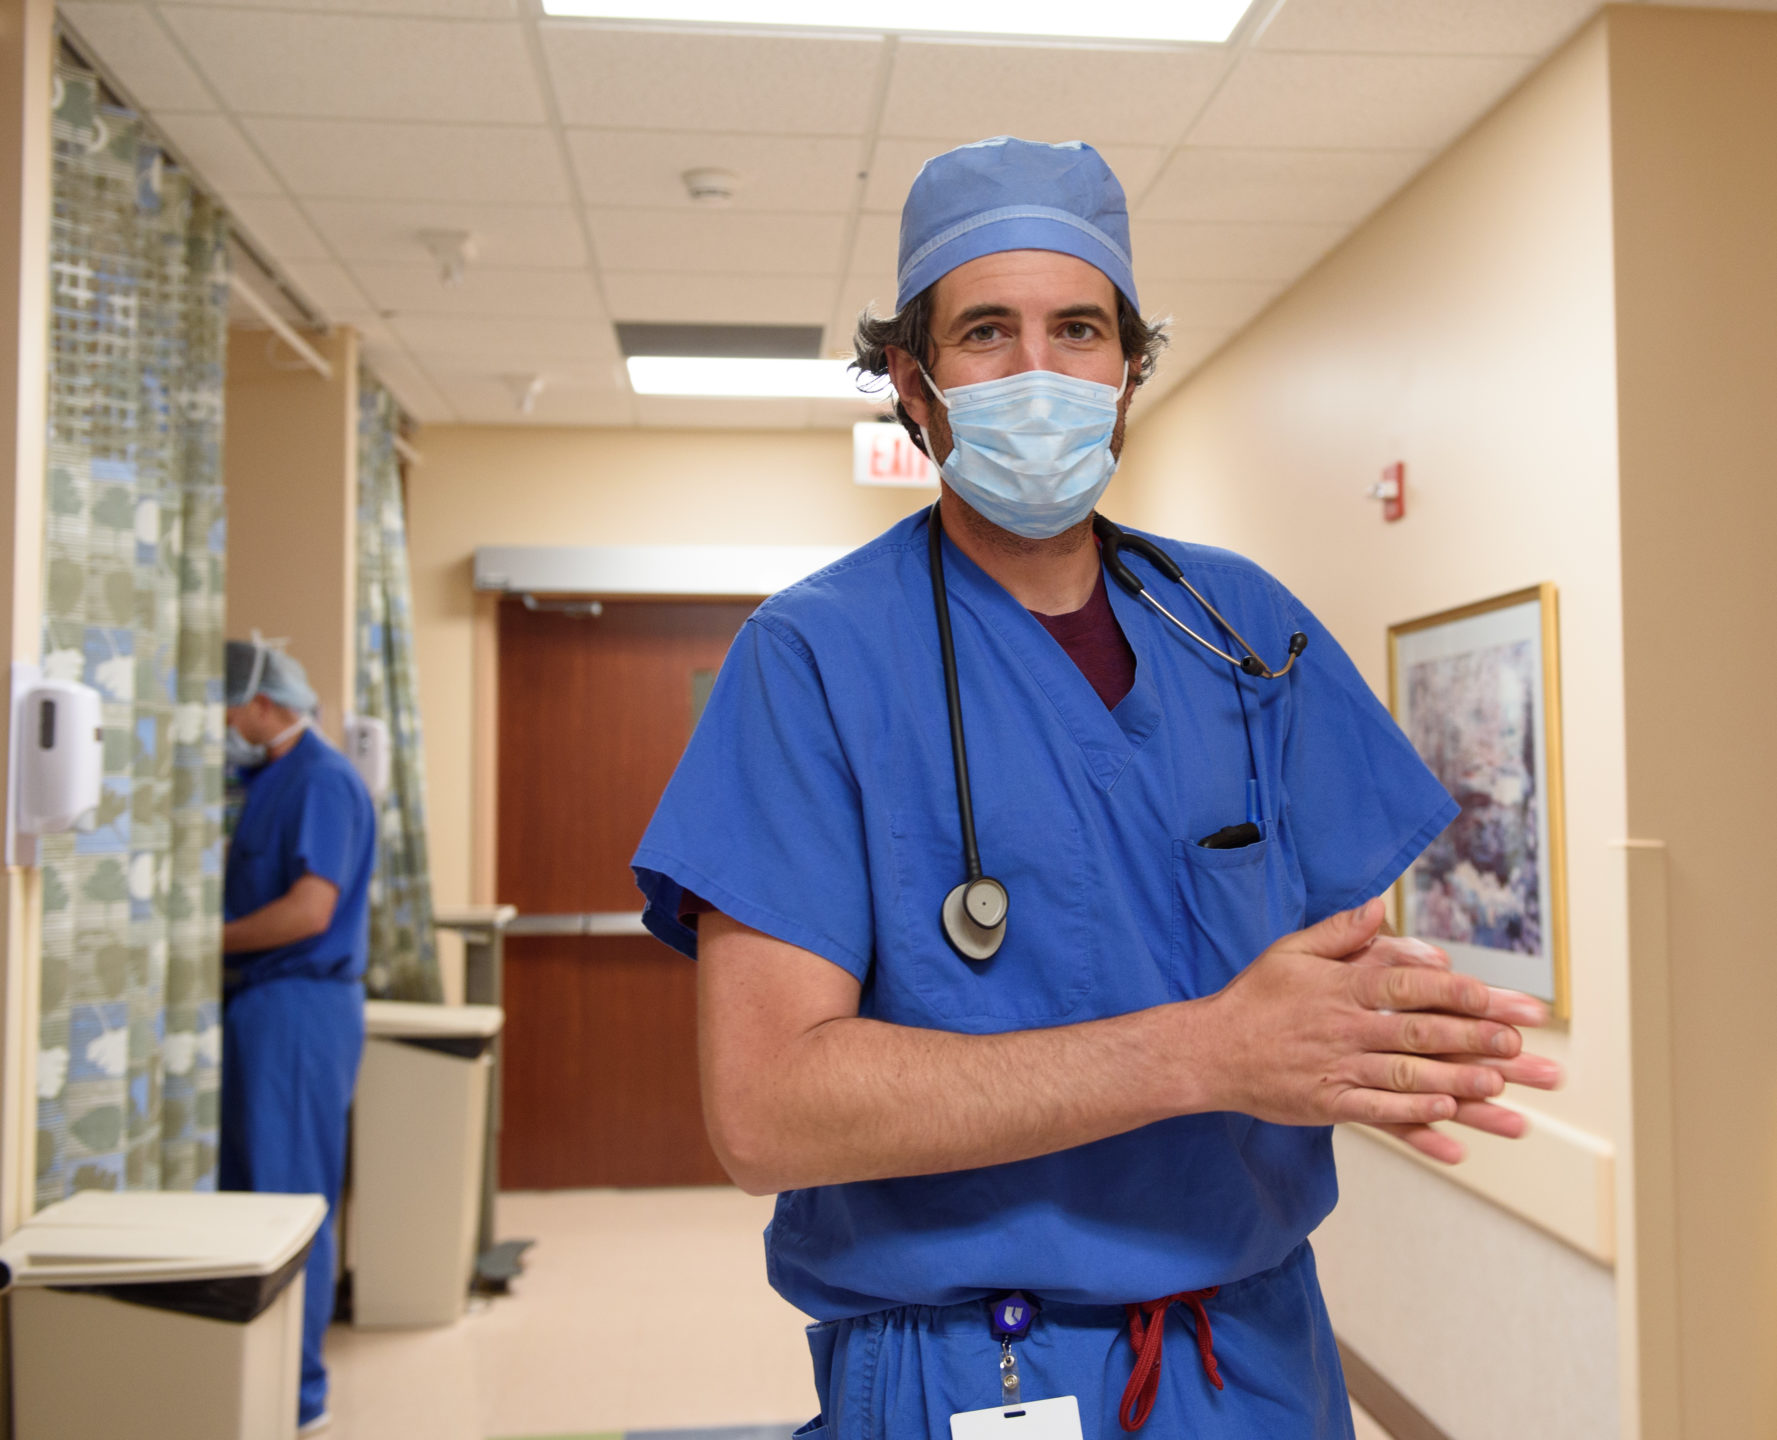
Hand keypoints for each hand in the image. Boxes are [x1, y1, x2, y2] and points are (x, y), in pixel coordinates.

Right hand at [1197, 897, 1559, 1163]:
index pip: (1408, 985)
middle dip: (1475, 1039)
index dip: (1455, 991)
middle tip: (1521, 1048)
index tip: (1496, 998)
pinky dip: (1413, 1117)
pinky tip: (1446, 1120)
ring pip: (1406, 1076)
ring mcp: (1337, 1068)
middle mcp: (1345, 1027)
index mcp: (1342, 986)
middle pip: (1420, 1032)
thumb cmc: (1255, 997)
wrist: (1209, 1050)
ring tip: (1501, 1091)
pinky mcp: (1329, 1104)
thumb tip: (1378, 907)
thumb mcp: (1292, 950)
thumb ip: (1340, 931)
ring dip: (1456, 1083)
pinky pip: (1377, 1112)